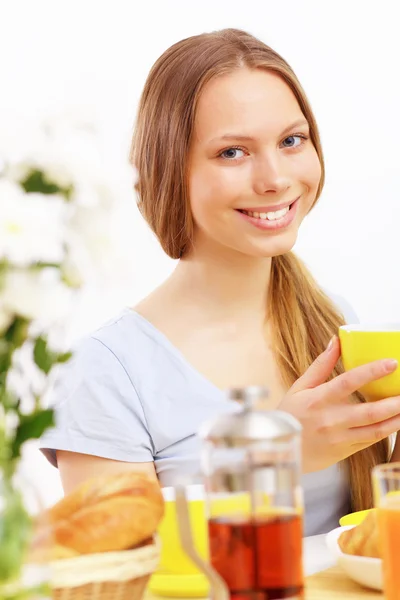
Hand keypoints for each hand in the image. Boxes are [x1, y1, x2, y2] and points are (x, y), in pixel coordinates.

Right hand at [278, 336, 398, 471]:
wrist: (282, 450)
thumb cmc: (290, 415)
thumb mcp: (300, 387)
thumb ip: (321, 365)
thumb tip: (336, 341)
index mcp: (319, 399)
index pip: (349, 382)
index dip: (372, 372)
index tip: (392, 363)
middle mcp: (331, 419)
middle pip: (370, 411)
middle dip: (395, 402)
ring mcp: (340, 438)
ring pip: (376, 430)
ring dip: (397, 420)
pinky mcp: (345, 451)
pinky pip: (371, 441)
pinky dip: (386, 432)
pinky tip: (397, 422)